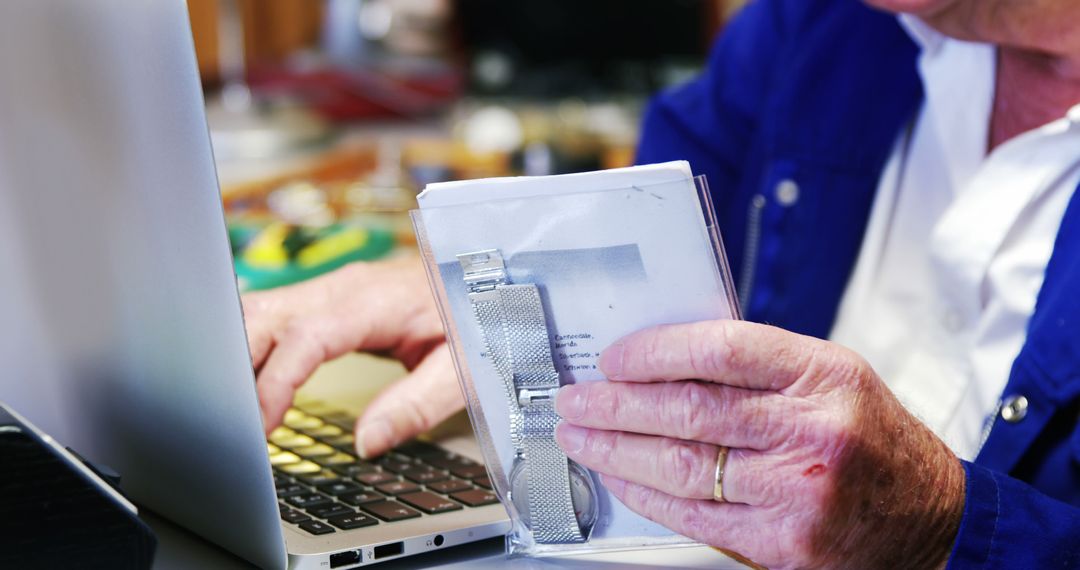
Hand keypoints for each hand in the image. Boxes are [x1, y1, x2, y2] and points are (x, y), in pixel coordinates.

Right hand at [242, 256, 462, 457]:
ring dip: (236, 353)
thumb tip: (367, 442)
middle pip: (264, 317)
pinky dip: (250, 347)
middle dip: (236, 366)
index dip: (276, 380)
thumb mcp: (463, 367)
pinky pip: (273, 318)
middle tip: (229, 423)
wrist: (481, 275)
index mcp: (373, 301)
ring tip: (229, 406)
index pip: (306, 337)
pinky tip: (244, 381)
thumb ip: (417, 405)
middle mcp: (341, 289)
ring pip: (258, 311)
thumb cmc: (475, 315)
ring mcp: (329, 290)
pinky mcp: (324, 301)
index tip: (262, 423)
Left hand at [553, 320, 964, 568]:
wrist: (929, 519)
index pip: (719, 350)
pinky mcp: (782, 542)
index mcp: (822, 375)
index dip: (654, 351)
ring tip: (581, 436)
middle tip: (576, 398)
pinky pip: (693, 515)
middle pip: (688, 410)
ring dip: (615, 450)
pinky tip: (618, 477)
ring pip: (680, 466)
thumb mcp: (831, 377)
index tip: (615, 358)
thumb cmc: (874, 441)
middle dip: (615, 404)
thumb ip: (758, 366)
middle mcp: (811, 431)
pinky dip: (645, 494)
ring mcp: (796, 490)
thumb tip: (664, 360)